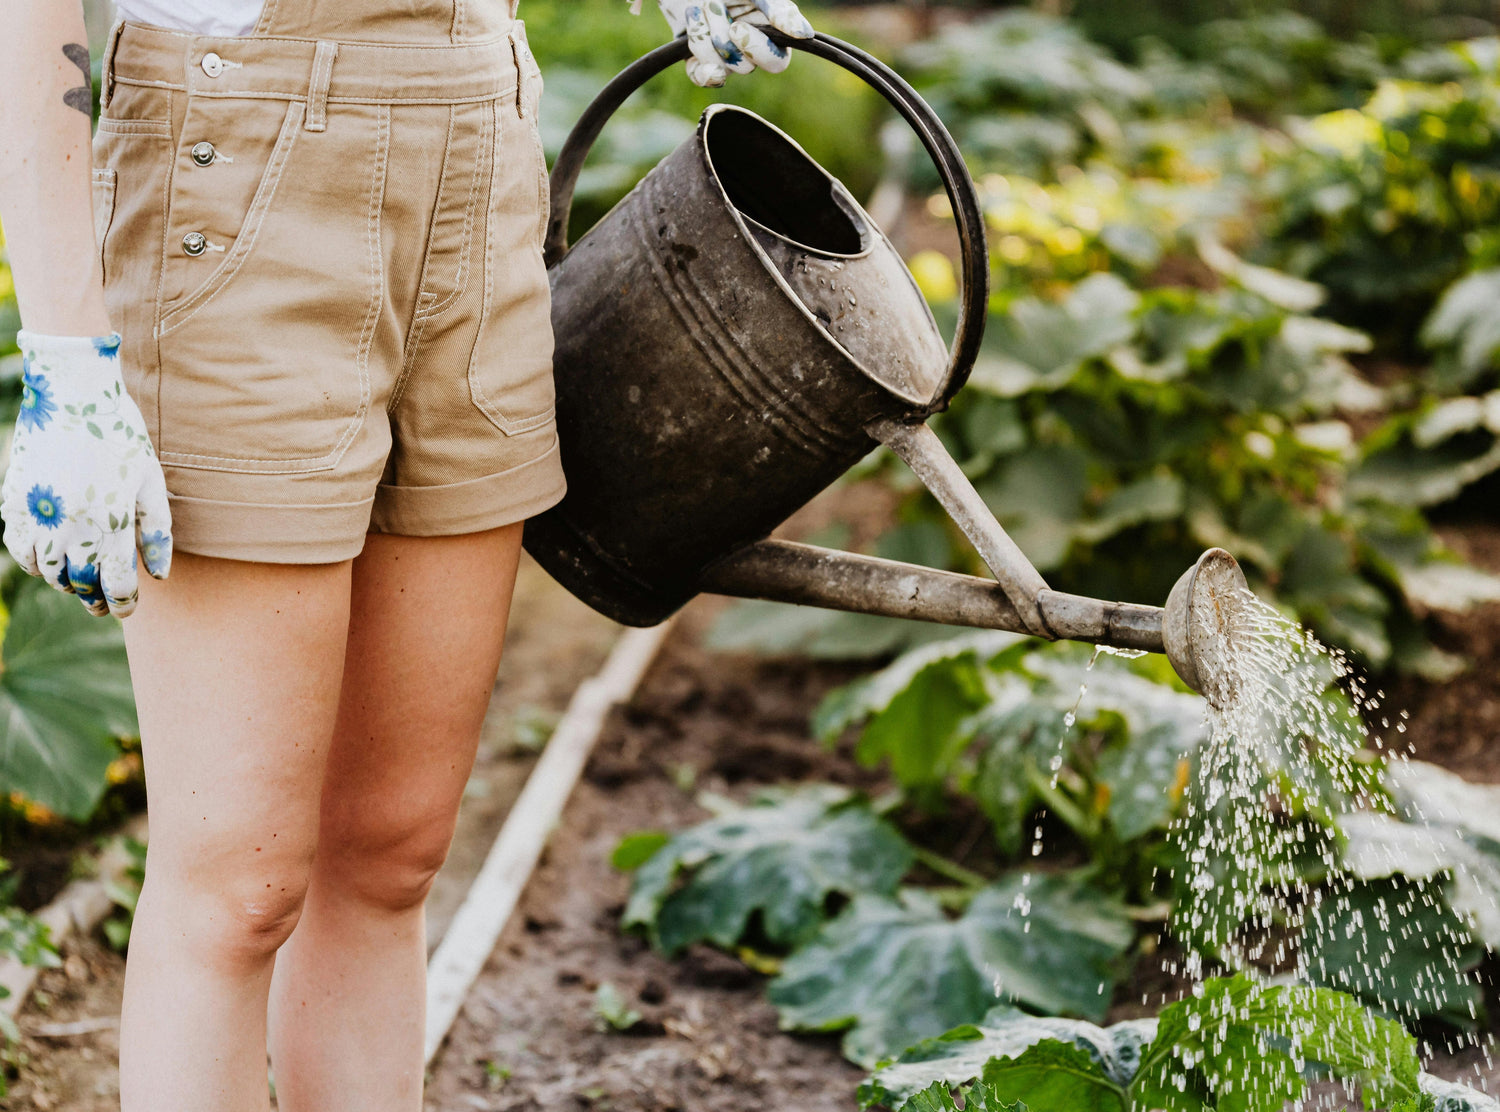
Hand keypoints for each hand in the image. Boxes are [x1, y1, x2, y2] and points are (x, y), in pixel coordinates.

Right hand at [1, 331, 172, 616]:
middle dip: (94, 599)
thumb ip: (157, 531)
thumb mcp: (150, 480)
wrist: (70, 392)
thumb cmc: (120, 434)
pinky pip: (19, 549)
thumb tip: (159, 575)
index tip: (126, 608)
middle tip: (103, 604)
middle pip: (80, 583)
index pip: (116, 583)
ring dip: (64, 583)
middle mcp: (71, 525)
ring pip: (47, 572)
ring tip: (78, 583)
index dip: (123, 602)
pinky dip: (34, 562)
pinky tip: (49, 560)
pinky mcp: (13, 502)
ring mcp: (38, 515)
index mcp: (111, 522)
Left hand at [640, 0, 814, 86]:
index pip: (776, 62)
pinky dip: (694, 55)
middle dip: (723, 36)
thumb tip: (805, 33)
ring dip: (704, 33)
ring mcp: (726, 61)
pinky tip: (692, 32)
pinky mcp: (702, 66)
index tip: (737, 27)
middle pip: (744, 68)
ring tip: (700, 8)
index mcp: (770, 35)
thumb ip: (780, 11)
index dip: (757, 51)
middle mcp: (750, 52)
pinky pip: (702, 77)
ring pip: (719, 68)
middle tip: (712, 7)